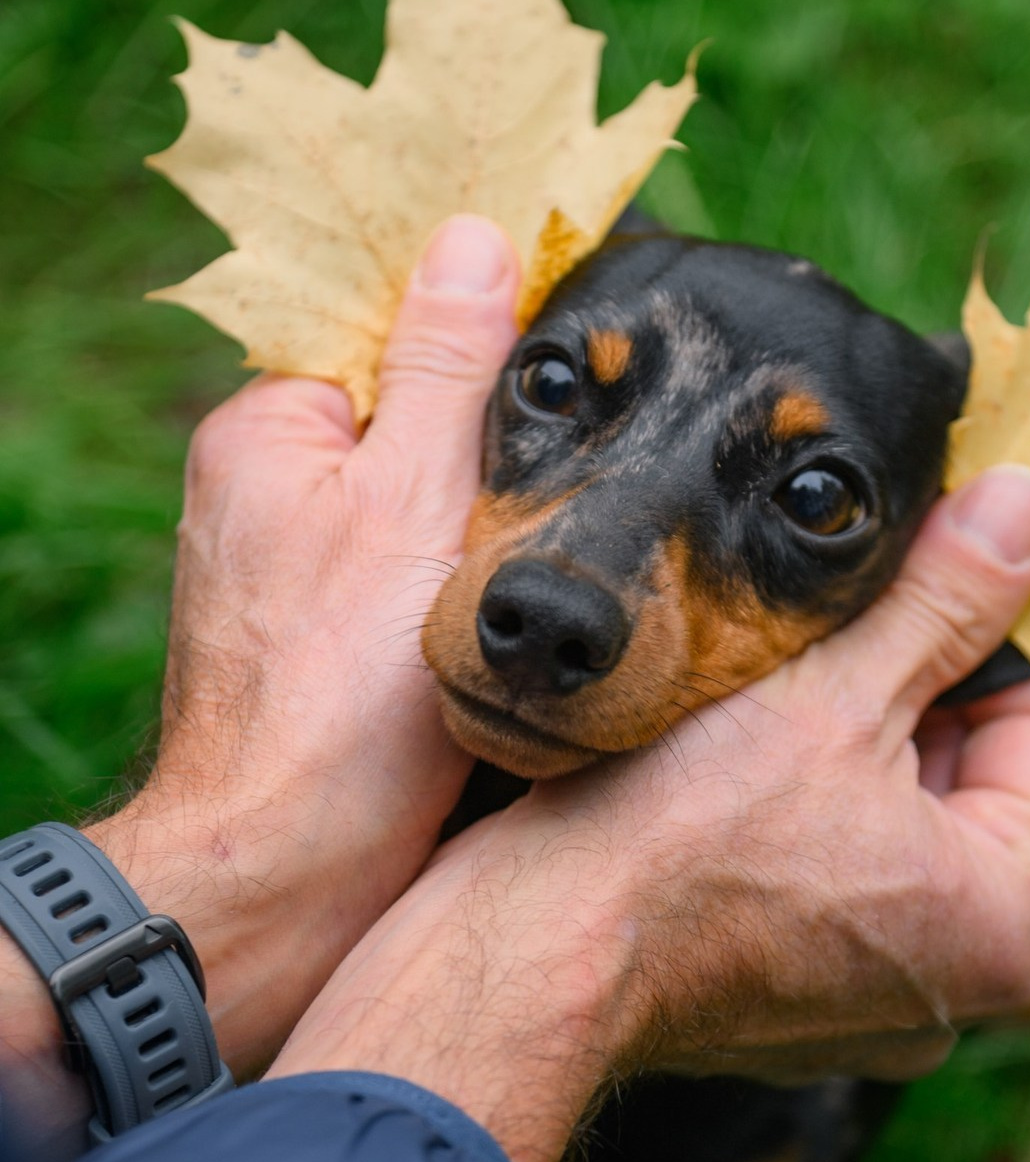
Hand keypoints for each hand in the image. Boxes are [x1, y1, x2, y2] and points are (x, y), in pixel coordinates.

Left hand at [0, 216, 518, 1152]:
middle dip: (496, 444)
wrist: (289, 871)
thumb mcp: (415, 502)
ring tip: (547, 551)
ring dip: (491, 519)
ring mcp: (304, 565)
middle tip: (570, 479)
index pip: (392, 335)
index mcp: (274, 430)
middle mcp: (276, 489)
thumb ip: (449, 370)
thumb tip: (477, 238)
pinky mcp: (340, 631)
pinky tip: (520, 605)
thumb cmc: (341, 694)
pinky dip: (474, 577)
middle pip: (417, 422)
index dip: (485, 340)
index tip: (572, 367)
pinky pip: (425, 569)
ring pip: (429, 503)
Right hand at [270, 464, 1029, 1161]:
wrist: (524, 948)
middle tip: (871, 579)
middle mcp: (945, 979)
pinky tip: (753, 728)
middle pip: (970, 770)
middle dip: (922, 671)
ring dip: (857, 724)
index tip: (962, 547)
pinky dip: (807, 787)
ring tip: (800, 650)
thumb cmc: (672, 840)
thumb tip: (1024, 511)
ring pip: (892, 809)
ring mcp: (861, 991)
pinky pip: (831, 853)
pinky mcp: (785, 980)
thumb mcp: (831, 699)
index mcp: (999, 926)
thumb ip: (943, 605)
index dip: (1007, 622)